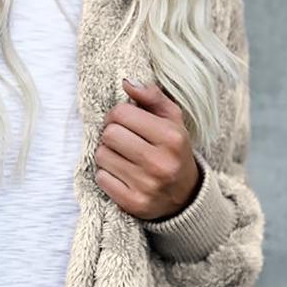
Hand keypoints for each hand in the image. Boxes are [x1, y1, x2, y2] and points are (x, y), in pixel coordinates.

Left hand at [93, 77, 201, 220]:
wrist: (185, 196)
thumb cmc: (174, 150)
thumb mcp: (172, 120)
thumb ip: (152, 97)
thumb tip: (126, 82)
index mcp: (172, 137)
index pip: (121, 114)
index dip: (116, 114)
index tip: (122, 121)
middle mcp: (160, 163)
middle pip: (109, 135)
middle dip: (111, 134)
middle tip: (121, 139)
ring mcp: (147, 186)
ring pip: (102, 156)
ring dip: (107, 154)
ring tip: (123, 157)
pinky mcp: (133, 203)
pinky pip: (101, 179)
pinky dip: (107, 174)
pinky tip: (122, 174)